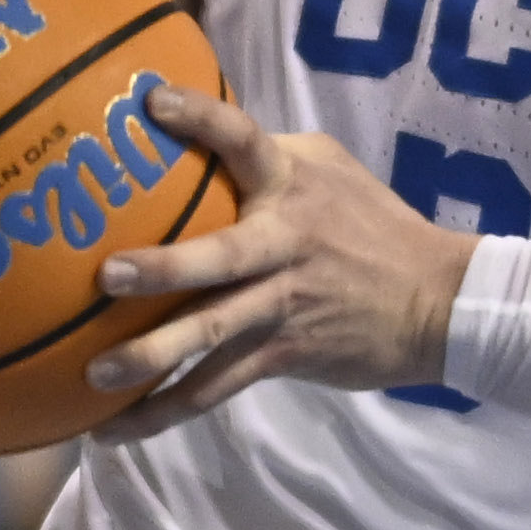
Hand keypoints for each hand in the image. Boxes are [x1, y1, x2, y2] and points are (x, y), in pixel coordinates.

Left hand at [83, 77, 475, 434]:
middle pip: (219, 258)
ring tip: (94, 376)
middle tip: (108, 276)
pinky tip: (112, 428)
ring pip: (212, 335)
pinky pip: (214, 388)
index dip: (201, 118)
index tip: (152, 101)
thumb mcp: (330, 170)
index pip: (245, 139)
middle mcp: (283, 244)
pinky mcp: (280, 354)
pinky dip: (164, 410)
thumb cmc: (371, 225)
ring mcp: (281, 305)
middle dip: (164, 269)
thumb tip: (194, 139)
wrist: (436, 302)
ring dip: (152, 357)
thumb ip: (269, 157)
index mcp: (292, 185)